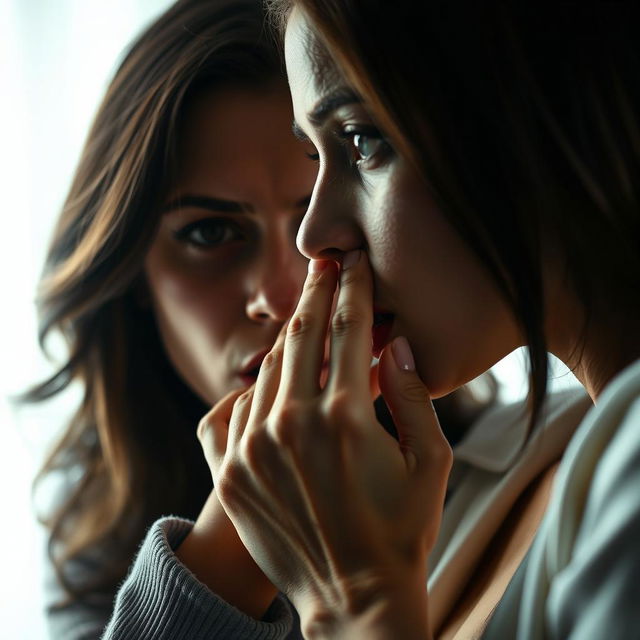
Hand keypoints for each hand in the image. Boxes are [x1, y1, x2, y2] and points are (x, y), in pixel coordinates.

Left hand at [198, 251, 451, 637]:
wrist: (353, 596)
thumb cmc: (402, 529)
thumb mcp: (431, 461)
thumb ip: (412, 393)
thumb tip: (394, 342)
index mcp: (345, 416)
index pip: (348, 328)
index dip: (354, 287)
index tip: (355, 262)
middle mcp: (290, 424)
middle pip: (301, 333)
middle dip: (317, 291)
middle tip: (325, 265)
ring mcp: (251, 448)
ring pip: (266, 367)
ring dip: (289, 340)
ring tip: (307, 323)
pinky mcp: (229, 473)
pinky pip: (228, 409)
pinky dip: (251, 390)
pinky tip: (269, 384)